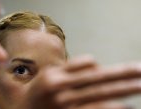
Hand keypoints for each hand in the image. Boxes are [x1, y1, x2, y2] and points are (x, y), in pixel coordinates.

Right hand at [21, 55, 140, 108]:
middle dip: (123, 74)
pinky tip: (127, 106)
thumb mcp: (48, 74)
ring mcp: (67, 106)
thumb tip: (97, 64)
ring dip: (123, 91)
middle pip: (98, 79)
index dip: (102, 66)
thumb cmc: (38, 92)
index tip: (122, 69)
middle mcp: (61, 90)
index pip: (85, 64)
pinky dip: (113, 108)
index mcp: (55, 76)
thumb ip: (70, 67)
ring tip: (140, 86)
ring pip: (101, 96)